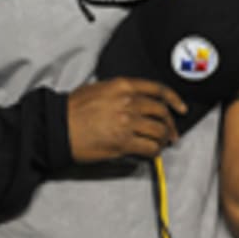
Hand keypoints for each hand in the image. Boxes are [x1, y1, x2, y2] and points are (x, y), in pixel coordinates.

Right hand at [66, 78, 187, 162]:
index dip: (174, 99)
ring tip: (160, 144)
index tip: (180, 108)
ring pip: (158, 131)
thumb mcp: (99, 88)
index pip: (158, 89)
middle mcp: (129, 102)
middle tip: (171, 133)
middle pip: (161, 112)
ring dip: (162, 139)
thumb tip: (137, 101)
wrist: (58, 127)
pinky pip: (149, 147)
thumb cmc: (73, 109)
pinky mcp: (123, 142)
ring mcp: (127, 122)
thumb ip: (121, 92)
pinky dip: (154, 151)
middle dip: (170, 124)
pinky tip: (150, 152)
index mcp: (123, 86)